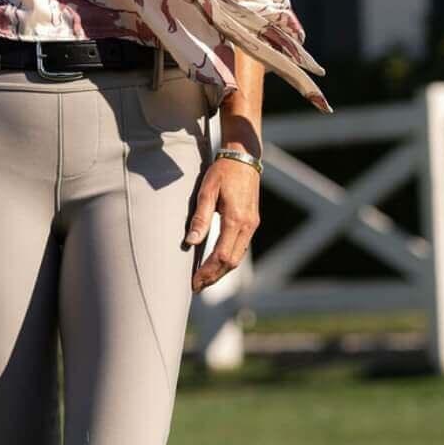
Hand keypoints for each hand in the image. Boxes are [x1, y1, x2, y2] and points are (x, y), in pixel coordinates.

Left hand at [185, 154, 258, 292]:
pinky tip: (216, 263)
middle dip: (214, 277)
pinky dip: (228, 260)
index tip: (194, 281)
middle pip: (232, 262)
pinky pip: (241, 248)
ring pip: (238, 257)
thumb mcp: (207, 191)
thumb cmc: (223, 171)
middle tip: (196, 286)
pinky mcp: (252, 223)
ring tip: (204, 279)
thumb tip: (191, 242)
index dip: (208, 271)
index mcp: (236, 219)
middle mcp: (248, 225)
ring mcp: (252, 225)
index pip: (222, 255)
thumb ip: (200, 217)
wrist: (244, 157)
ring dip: (221, 271)